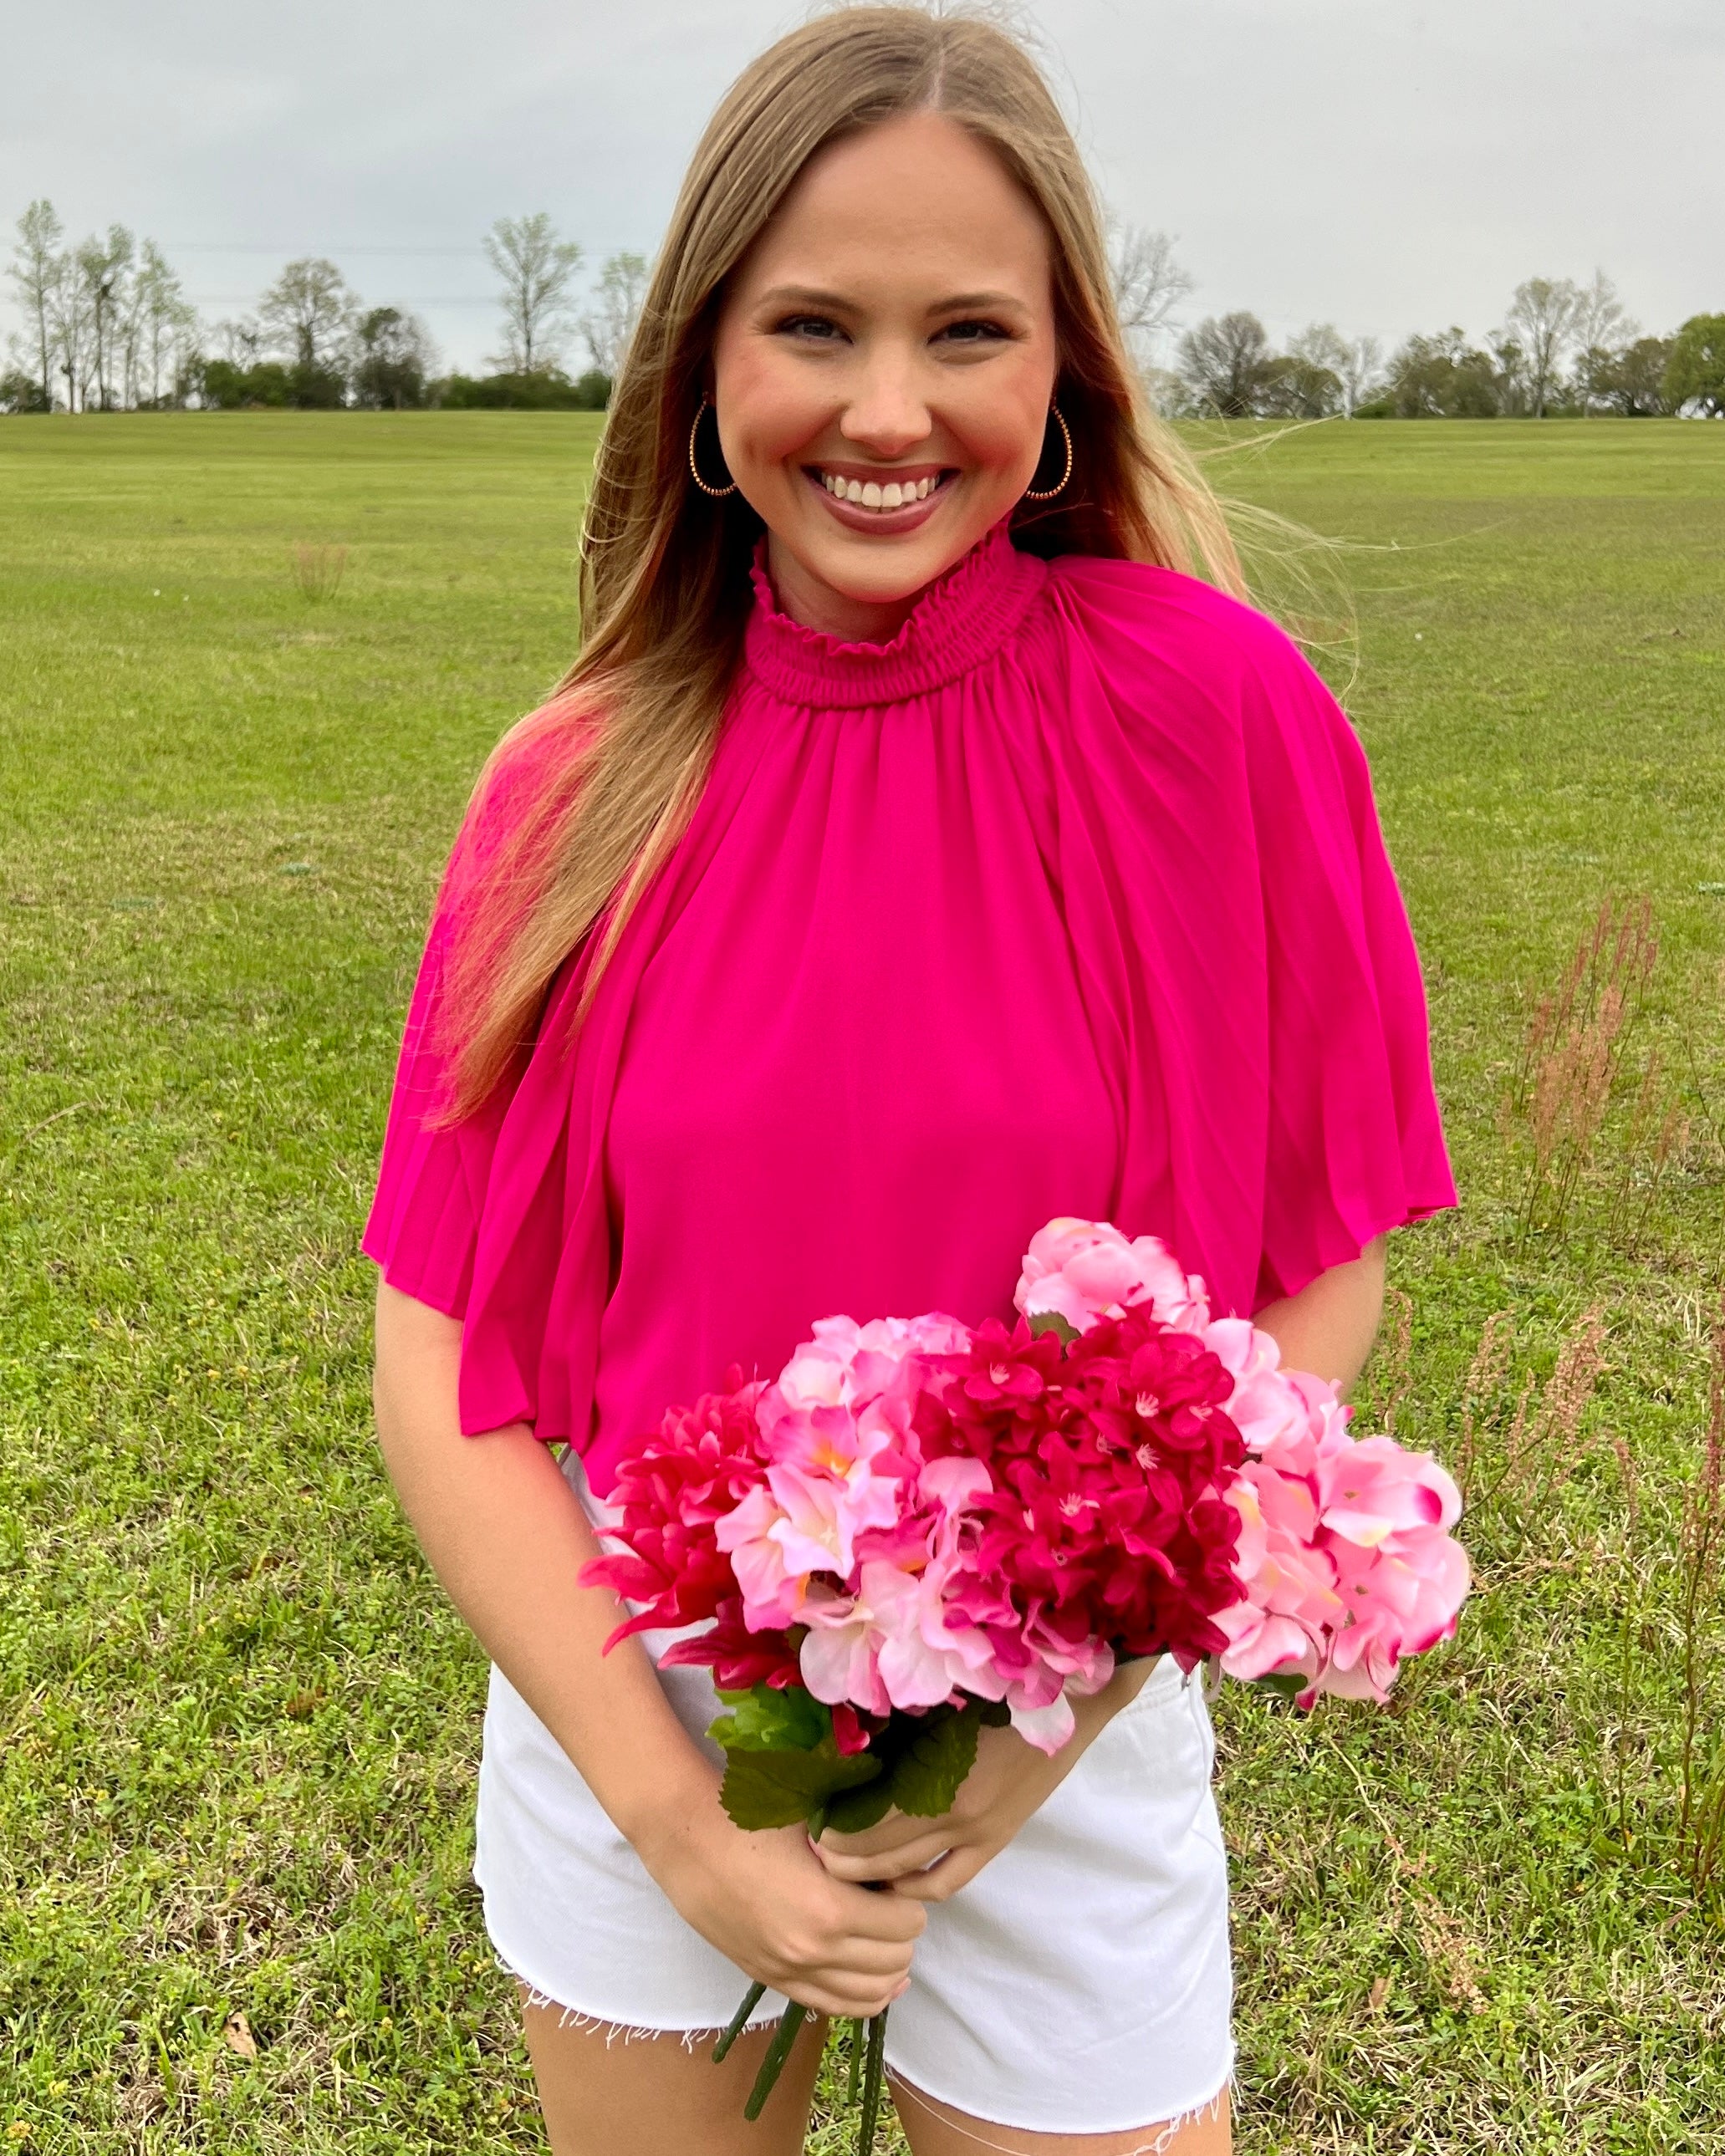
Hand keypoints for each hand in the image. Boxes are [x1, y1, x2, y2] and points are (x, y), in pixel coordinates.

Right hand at [636, 1776, 925, 2019]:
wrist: (687, 1839)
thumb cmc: (753, 1818)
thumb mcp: (815, 1823)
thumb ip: (860, 1846)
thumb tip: (902, 1859)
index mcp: (828, 1909)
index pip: (906, 1923)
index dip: (911, 1899)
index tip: (900, 1880)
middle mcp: (813, 1952)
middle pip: (895, 1961)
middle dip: (904, 1932)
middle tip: (893, 1902)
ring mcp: (790, 1972)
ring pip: (869, 1994)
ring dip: (889, 1966)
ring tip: (886, 1935)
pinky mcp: (772, 1979)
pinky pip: (833, 2007)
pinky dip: (864, 1996)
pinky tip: (877, 1978)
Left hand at [810, 1661, 1153, 1903]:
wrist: (1072, 1698)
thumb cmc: (998, 1683)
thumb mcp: (936, 1703)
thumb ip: (894, 1730)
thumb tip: (845, 1747)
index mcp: (932, 1778)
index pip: (863, 1828)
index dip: (829, 1833)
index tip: (805, 1823)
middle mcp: (951, 1817)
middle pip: (878, 1858)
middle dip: (840, 1860)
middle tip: (813, 1851)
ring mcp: (978, 1834)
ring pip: (909, 1876)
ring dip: (872, 1878)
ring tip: (843, 1868)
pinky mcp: (998, 1839)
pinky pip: (949, 1881)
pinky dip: (917, 1889)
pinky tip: (895, 1884)